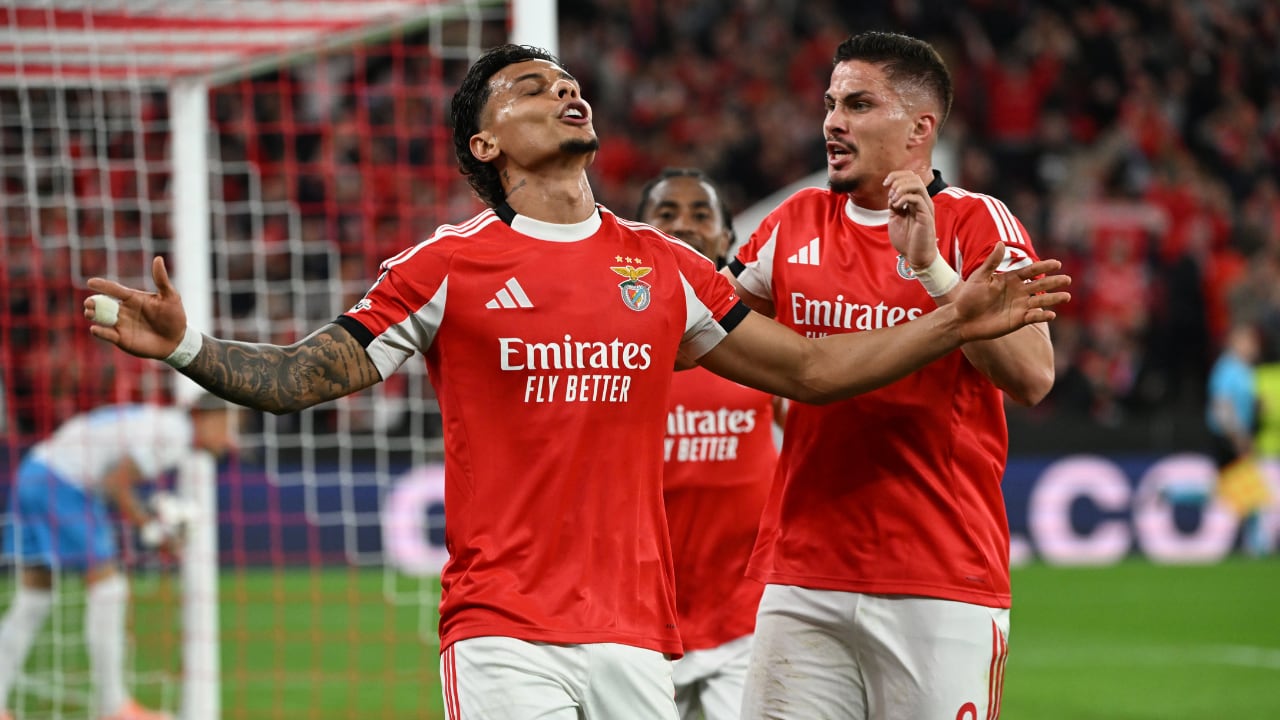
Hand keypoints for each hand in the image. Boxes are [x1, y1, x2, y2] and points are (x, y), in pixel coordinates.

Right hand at [85, 256, 188, 359]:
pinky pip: (107, 334)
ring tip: (89, 312)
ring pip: (101, 318)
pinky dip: (100, 332)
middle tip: (89, 303)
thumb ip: (161, 280)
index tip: (91, 282)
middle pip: (103, 304)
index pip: (115, 289)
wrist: (177, 339)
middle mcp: (123, 310)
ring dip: (93, 315)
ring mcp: (121, 324)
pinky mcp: (121, 338)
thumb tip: (158, 259)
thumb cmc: (174, 316)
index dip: (103, 285)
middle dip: (93, 302)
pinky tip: (95, 329)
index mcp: (133, 298)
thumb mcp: (170, 296)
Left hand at [884, 170, 936, 266]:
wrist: (916, 256)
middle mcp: (923, 201)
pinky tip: (897, 206)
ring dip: (901, 188)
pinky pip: (917, 198)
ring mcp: (925, 207)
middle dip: (898, 180)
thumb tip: (890, 193)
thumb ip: (894, 205)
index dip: (896, 175)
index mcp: (916, 200)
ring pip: (917, 184)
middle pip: (914, 177)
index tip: (885, 183)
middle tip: (889, 191)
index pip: (910, 177)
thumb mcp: (895, 218)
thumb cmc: (907, 240)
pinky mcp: (926, 216)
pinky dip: (904, 199)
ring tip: (893, 200)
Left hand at [952, 243, 1070, 341]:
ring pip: (1041, 301)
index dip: (1043, 267)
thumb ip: (992, 262)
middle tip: (1067, 279)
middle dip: (1054, 282)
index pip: (1030, 271)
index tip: (1056, 263)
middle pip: (1040, 285)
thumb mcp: (980, 277)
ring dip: (1054, 299)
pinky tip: (1051, 314)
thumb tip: (1001, 243)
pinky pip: (1033, 317)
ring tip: (1066, 296)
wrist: (962, 319)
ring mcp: (1020, 306)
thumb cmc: (969, 297)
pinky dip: (1042, 316)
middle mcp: (1018, 292)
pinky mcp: (1018, 320)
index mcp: (1010, 279)